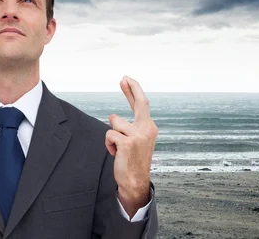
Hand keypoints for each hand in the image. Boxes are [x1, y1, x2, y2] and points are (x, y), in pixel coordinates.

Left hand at [105, 75, 157, 217]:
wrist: (134, 181)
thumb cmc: (131, 160)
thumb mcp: (135, 141)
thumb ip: (128, 126)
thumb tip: (113, 115)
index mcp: (149, 128)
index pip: (141, 105)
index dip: (133, 91)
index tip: (126, 80)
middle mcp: (147, 129)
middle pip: (140, 103)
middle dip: (132, 89)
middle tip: (123, 77)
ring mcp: (139, 135)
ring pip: (115, 121)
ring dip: (111, 135)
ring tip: (118, 148)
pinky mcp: (128, 142)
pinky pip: (109, 134)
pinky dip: (108, 143)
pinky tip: (116, 153)